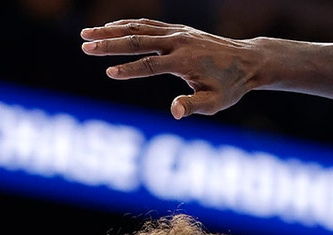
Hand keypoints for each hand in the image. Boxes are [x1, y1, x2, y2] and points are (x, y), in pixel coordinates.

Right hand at [80, 19, 261, 119]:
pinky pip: (147, 24)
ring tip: (85, 33)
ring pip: (138, 28)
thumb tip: (173, 112)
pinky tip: (109, 28)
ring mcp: (177, 32)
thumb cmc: (231, 86)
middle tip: (85, 47)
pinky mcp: (177, 29)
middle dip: (110, 44)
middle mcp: (179, 42)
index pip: (151, 64)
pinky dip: (126, 25)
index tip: (109, 73)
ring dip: (110, 30)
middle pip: (138, 41)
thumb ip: (193, 106)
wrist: (247, 60)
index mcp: (185, 60)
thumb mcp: (216, 103)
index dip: (129, 70)